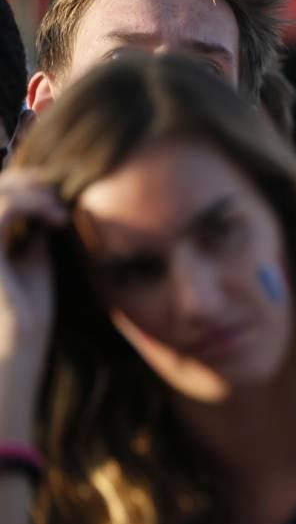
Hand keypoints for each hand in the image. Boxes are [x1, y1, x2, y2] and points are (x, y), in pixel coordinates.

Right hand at [0, 170, 66, 439]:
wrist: (23, 342)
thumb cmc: (30, 306)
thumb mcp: (33, 257)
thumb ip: (31, 228)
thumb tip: (44, 198)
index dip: (25, 181)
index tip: (58, 195)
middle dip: (30, 182)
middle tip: (62, 197)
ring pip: (0, 192)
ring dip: (35, 193)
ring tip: (61, 215)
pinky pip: (3, 208)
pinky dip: (34, 205)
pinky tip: (58, 222)